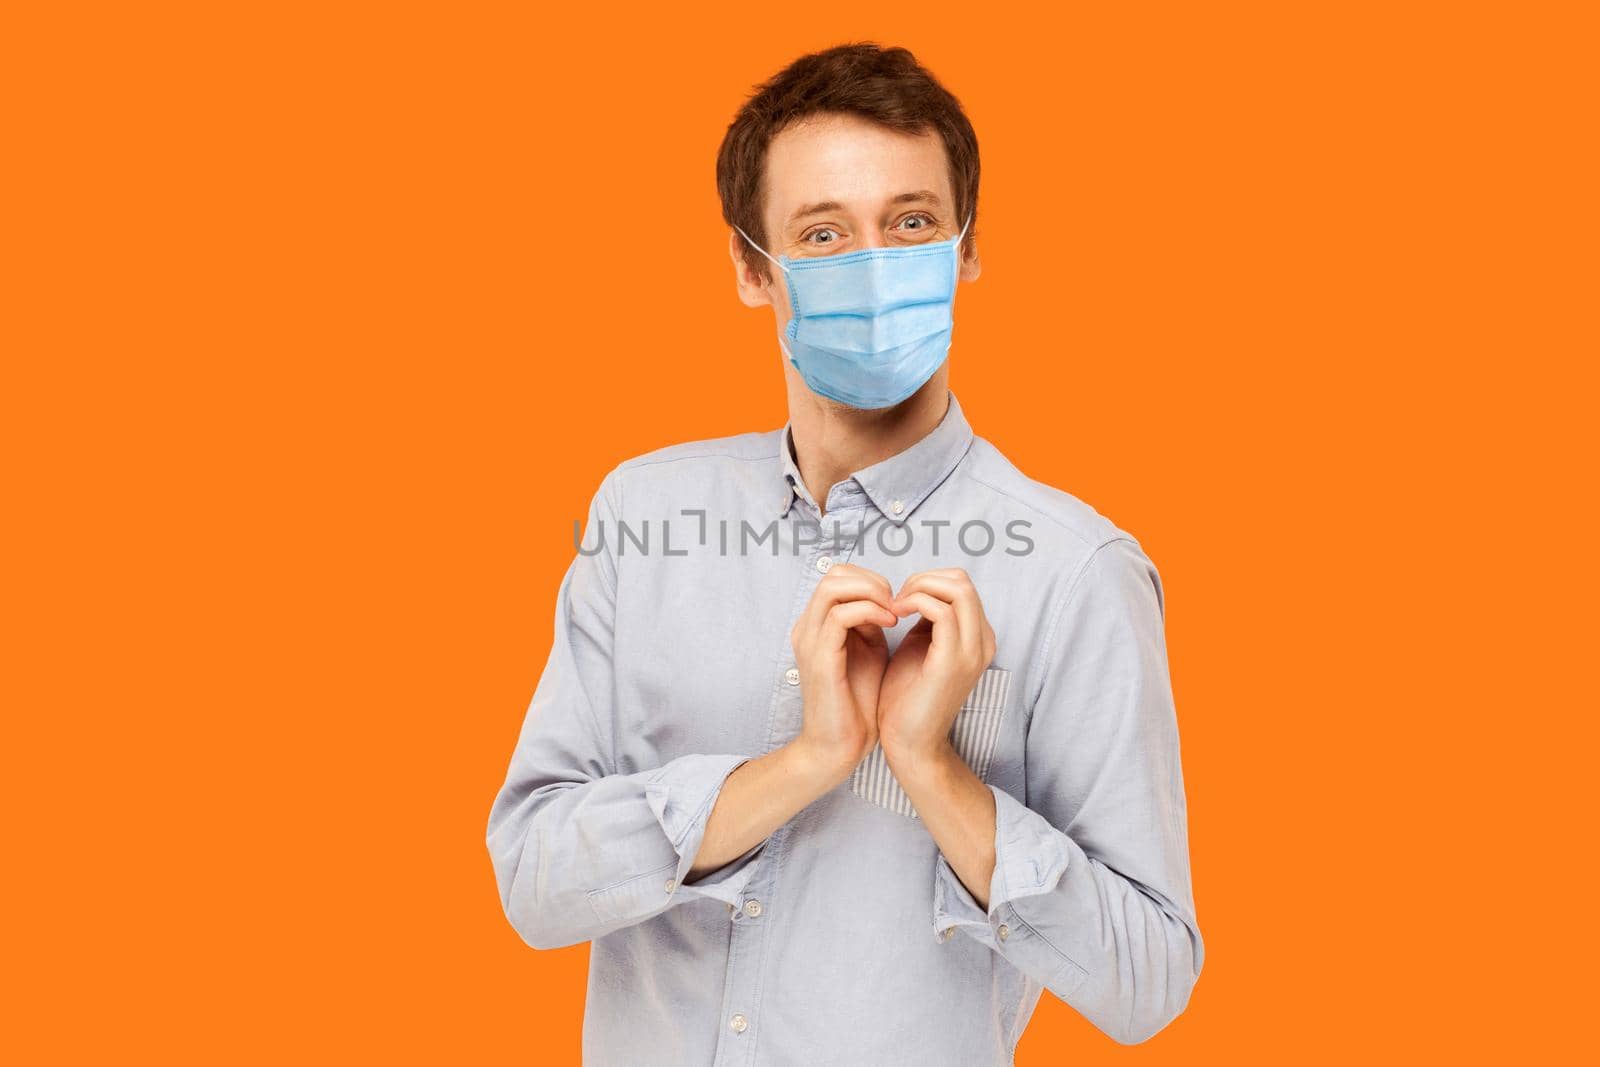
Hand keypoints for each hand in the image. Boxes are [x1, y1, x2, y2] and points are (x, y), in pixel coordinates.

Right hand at [789, 563, 897, 781]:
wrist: (840, 745)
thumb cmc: (857, 702)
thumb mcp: (870, 651)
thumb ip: (872, 622)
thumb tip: (886, 599)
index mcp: (817, 625)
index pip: (838, 576)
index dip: (871, 579)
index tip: (897, 601)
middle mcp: (807, 627)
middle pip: (833, 574)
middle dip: (872, 580)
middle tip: (897, 601)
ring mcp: (809, 640)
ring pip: (833, 587)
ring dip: (871, 592)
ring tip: (894, 610)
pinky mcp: (819, 657)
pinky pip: (841, 615)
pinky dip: (870, 611)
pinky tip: (891, 624)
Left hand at [878, 568, 996, 768]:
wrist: (910, 743)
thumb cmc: (908, 697)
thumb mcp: (920, 646)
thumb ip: (927, 619)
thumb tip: (919, 590)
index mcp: (978, 637)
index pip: (961, 584)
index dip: (927, 581)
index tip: (898, 599)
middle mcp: (983, 641)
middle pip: (963, 580)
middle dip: (923, 579)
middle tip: (895, 600)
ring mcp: (972, 651)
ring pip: (957, 589)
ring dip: (917, 589)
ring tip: (893, 607)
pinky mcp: (953, 661)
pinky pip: (941, 611)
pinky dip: (914, 603)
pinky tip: (894, 616)